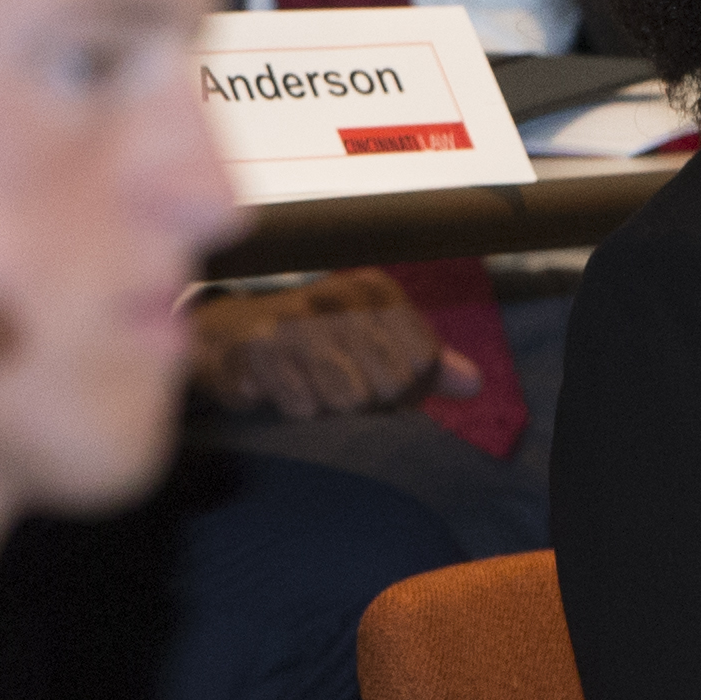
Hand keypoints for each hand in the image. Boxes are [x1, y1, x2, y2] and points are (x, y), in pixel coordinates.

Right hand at [187, 270, 470, 419]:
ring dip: (330, 406)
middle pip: (390, 384)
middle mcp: (336, 296)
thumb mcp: (374, 344)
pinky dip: (293, 407)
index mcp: (372, 291)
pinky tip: (280, 388)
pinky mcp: (255, 350)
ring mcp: (293, 321)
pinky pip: (300, 405)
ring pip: (346, 398)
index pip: (423, 360)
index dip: (410, 389)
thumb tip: (473, 383)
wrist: (227, 336)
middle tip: (340, 390)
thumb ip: (425, 364)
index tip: (384, 388)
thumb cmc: (312, 345)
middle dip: (369, 402)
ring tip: (310, 388)